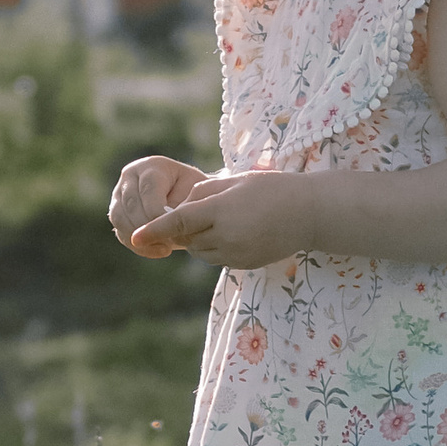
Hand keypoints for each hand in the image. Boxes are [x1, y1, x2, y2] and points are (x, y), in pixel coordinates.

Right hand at [109, 155, 213, 254]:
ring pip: (119, 218)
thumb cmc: (195, 196)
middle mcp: (131, 176)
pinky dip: (138, 246)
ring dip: (141, 238)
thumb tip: (166, 222)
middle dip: (149, 227)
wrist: (189, 202)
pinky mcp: (117, 213)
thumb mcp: (195, 195)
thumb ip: (181, 205)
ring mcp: (120, 194)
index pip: (148, 189)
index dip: (158, 211)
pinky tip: (158, 251)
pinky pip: (120, 232)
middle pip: (131, 204)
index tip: (175, 228)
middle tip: (170, 242)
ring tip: (165, 247)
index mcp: (152, 166)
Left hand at [137, 170, 316, 270]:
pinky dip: (214, 247)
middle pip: (188, 238)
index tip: (135, 238)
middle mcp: (227, 236)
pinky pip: (217, 259)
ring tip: (221, 219)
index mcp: (222, 211)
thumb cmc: (274, 188)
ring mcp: (237, 254)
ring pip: (201, 251)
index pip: (179, 222)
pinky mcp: (245, 264)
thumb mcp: (237, 181)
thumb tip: (182, 206)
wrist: (311, 214)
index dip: (155, 230)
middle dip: (185, 227)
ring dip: (199, 239)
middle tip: (202, 210)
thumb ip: (205, 191)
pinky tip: (233, 232)